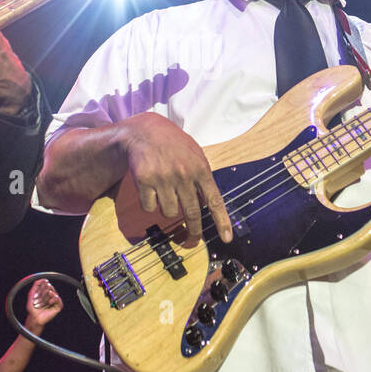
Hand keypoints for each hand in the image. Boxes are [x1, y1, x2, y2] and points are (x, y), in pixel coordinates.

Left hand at [23, 278, 63, 330]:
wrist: (34, 318)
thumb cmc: (32, 308)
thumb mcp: (31, 294)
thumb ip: (36, 285)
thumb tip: (42, 278)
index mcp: (44, 293)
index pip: (45, 285)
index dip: (41, 286)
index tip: (37, 291)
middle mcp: (50, 296)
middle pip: (50, 288)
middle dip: (45, 290)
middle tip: (40, 296)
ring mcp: (54, 301)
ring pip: (54, 293)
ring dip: (50, 293)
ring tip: (47, 295)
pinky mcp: (57, 307)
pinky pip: (58, 300)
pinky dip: (54, 298)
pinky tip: (49, 301)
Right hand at [117, 112, 232, 244]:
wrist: (144, 131)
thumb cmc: (172, 144)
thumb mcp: (195, 155)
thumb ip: (202, 178)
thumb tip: (206, 205)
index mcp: (200, 168)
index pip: (214, 200)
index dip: (222, 221)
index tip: (226, 238)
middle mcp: (183, 174)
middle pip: (192, 213)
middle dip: (193, 231)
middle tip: (192, 240)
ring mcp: (163, 178)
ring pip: (170, 212)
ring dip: (168, 209)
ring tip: (165, 192)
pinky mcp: (145, 181)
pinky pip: (150, 207)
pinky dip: (150, 204)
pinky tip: (151, 189)